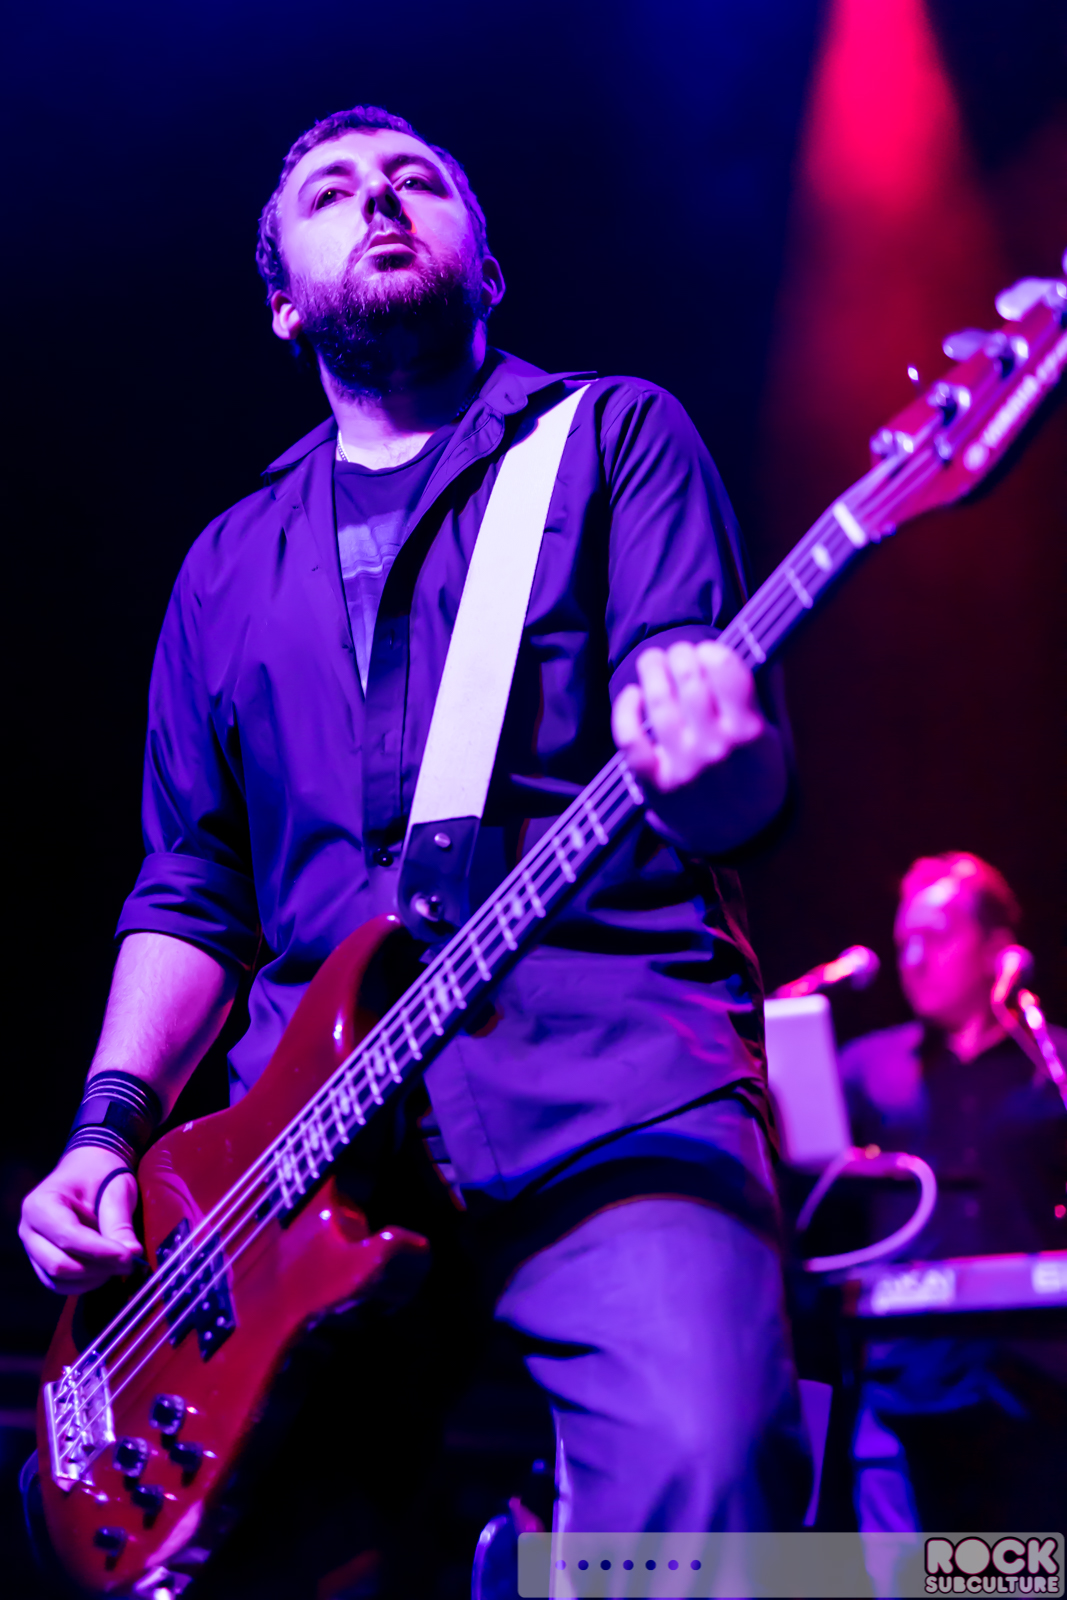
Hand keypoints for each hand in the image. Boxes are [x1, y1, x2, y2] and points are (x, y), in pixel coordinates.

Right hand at [19, 1147, 141, 1293]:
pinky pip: (58, 1284)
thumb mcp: (115, 1190)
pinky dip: (83, 1283)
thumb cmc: (99, 1174)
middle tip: (128, 1263)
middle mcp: (29, 1229)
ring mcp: (32, 1247)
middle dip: (97, 1268)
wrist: (88, 1168)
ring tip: (118, 1265)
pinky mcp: (41, 1261)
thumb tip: (132, 1253)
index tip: (129, 1256)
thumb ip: (119, 1222)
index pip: (68, 1237)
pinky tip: (105, 1270)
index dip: (100, 1251)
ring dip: (91, 1279)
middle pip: (58, 1264)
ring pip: (58, 1279)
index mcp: (40, 1204)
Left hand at [611, 639, 785, 853]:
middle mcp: (716, 748)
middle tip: (675, 653)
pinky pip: (630, 741)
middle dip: (679, 655)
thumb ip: (765, 690)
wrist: (740, 835)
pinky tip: (632, 696)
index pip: (726, 671)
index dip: (711, 651)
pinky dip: (625, 713)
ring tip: (652, 662)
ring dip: (652, 672)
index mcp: (750, 732)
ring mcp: (684, 767)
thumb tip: (758, 638)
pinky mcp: (656, 784)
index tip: (706, 650)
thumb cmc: (755, 774)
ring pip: (659, 704)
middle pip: (689, 680)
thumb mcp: (773, 734)